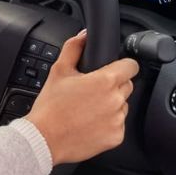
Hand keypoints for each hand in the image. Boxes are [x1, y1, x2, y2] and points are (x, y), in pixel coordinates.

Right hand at [24, 31, 139, 164]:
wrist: (44, 139)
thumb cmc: (51, 107)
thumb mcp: (59, 71)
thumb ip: (74, 48)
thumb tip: (83, 36)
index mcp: (106, 81)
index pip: (131, 66)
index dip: (123, 65)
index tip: (116, 69)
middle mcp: (115, 100)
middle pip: (127, 85)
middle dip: (114, 86)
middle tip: (93, 92)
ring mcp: (117, 120)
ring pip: (123, 106)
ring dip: (111, 105)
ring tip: (89, 109)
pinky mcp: (116, 137)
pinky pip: (119, 125)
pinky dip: (108, 124)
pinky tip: (90, 123)